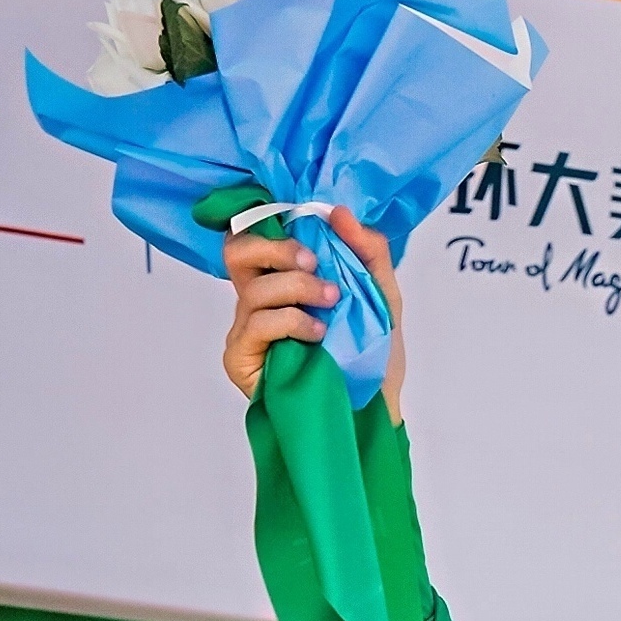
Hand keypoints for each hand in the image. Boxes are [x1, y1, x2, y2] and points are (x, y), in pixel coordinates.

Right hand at [221, 202, 403, 419]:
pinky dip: (290, 321)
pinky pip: (256, 324)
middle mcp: (259, 300)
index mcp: (283, 279)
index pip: (254, 236)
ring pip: (253, 289)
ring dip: (296, 289)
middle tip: (312, 264)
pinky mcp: (242, 359)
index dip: (271, 223)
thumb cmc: (376, 357)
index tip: (311, 231)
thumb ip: (367, 249)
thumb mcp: (382, 294)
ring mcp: (247, 330)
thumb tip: (336, 211)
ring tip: (331, 304)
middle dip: (276, 248)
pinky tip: (317, 335)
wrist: (378, 408)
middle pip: (237, 252)